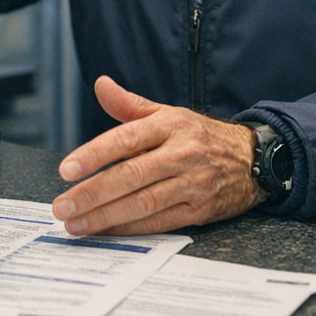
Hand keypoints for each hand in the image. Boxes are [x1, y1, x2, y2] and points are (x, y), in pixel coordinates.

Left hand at [50, 76, 262, 234]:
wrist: (252, 159)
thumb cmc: (200, 136)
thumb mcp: (167, 113)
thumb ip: (129, 104)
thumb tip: (100, 85)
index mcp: (170, 125)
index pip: (126, 138)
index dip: (94, 154)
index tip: (67, 169)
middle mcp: (182, 154)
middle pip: (130, 176)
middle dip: (92, 193)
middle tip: (62, 206)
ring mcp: (193, 184)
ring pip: (143, 203)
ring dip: (105, 216)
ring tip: (75, 223)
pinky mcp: (200, 210)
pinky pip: (159, 222)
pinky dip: (130, 229)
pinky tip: (105, 231)